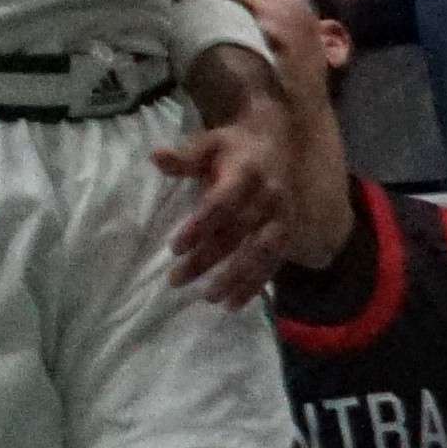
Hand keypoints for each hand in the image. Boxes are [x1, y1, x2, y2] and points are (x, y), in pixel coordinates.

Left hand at [151, 114, 293, 305]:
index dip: (200, 226)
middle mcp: (269, 196)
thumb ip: (185, 157)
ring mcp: (283, 216)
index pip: (223, 203)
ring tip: (209, 298)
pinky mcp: (289, 232)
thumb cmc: (232, 148)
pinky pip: (274, 262)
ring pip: (261, 252)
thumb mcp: (208, 144)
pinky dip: (256, 284)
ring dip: (236, 278)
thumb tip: (156, 157)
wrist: (276, 144)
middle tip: (176, 280)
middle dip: (207, 258)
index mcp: (247, 172)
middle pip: (238, 233)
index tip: (174, 247)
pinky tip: (234, 303)